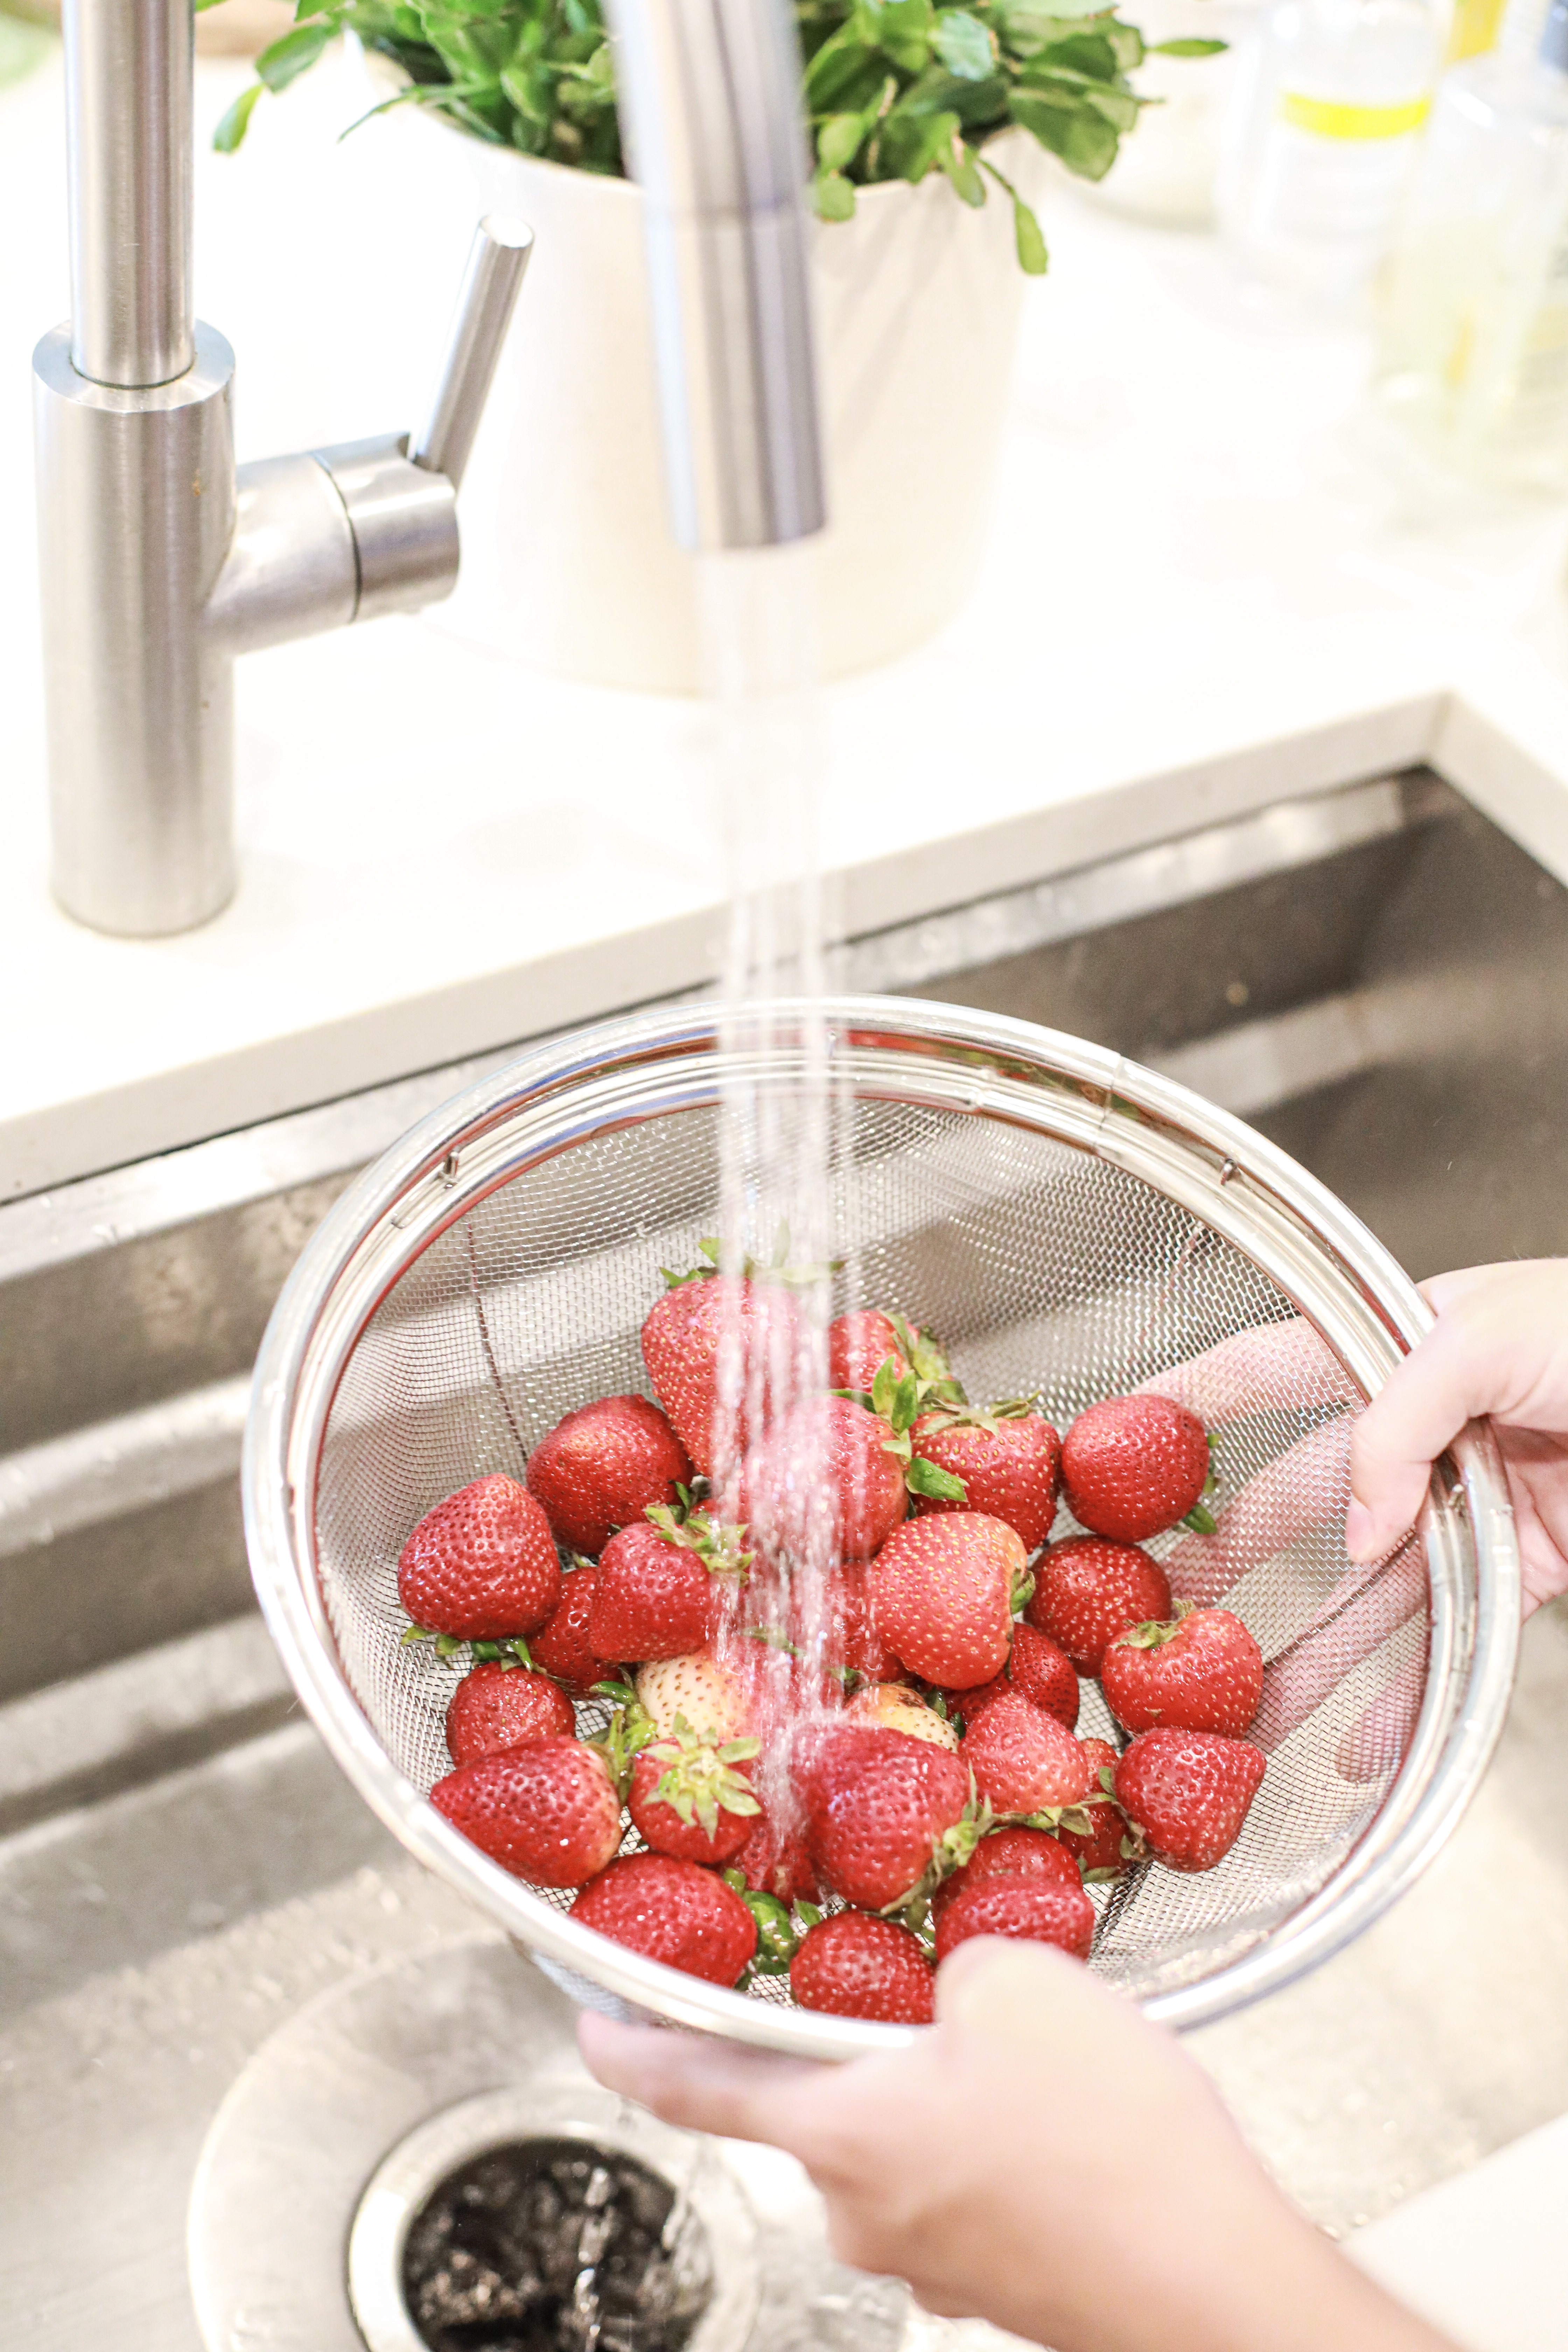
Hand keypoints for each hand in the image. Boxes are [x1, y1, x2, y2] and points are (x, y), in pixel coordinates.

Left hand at [579, 1942, 1455, 2351]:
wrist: (1214, 2283)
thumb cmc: (1109, 2141)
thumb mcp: (1019, 1983)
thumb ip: (958, 1964)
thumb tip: (957, 1992)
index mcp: (844, 2134)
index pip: (697, 2085)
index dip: (632, 2050)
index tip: (590, 2026)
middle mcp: (865, 2212)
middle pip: (831, 2106)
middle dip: (874, 2046)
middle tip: (948, 2005)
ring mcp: (931, 2262)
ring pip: (910, 2144)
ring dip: (954, 2096)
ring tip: (1043, 2066)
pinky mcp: (997, 2283)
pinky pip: (970, 2186)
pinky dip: (1002, 2145)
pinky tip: (1071, 2123)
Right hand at [1142, 1266, 1567, 1774]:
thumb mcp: (1483, 1336)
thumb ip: (1394, 1420)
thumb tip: (1355, 1526)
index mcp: (1394, 1349)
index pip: (1265, 1369)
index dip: (1186, 1400)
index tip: (1111, 1435)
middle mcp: (1419, 1432)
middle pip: (1301, 1502)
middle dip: (1230, 1559)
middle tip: (1159, 1607)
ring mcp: (1465, 1507)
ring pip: (1363, 1595)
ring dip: (1305, 1656)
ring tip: (1240, 1711)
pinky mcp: (1518, 1574)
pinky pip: (1443, 1645)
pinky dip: (1400, 1704)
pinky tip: (1355, 1748)